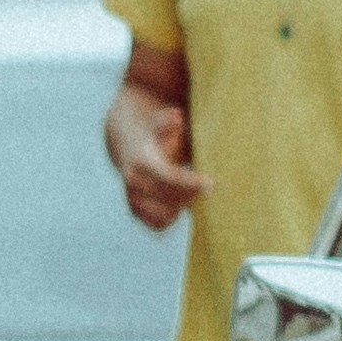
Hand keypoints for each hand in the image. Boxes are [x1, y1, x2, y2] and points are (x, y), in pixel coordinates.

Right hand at [107, 77, 205, 232]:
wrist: (131, 148)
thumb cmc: (157, 135)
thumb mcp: (162, 124)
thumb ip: (169, 122)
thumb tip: (176, 116)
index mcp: (142, 162)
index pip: (167, 177)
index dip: (189, 183)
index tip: (210, 183)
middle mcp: (133, 184)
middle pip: (170, 199)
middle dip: (190, 194)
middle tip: (205, 186)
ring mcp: (132, 200)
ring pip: (165, 216)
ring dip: (182, 206)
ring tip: (191, 192)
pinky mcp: (136, 213)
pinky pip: (159, 224)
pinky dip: (173, 217)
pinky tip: (181, 202)